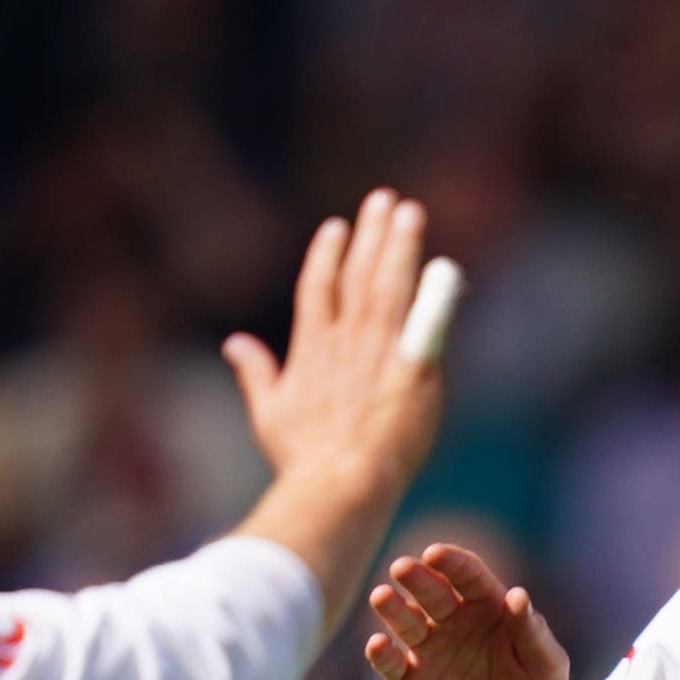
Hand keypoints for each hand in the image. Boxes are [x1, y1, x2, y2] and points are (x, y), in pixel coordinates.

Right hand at [224, 187, 446, 500]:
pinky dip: (431, 292)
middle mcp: (344, 339)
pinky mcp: (411, 367)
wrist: (340, 481)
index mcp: (311, 348)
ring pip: (388, 283)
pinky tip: (444, 267)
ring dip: (399, 245)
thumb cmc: (304, 459)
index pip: (317, 286)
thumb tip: (235, 343)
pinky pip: (424, 321)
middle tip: (385, 198)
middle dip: (371, 234)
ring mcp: (377, 350)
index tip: (337, 226)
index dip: (326, 255)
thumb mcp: (269, 413)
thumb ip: (256, 372)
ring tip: (410, 212)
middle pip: (358, 273)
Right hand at [365, 543, 569, 679]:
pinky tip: (378, 645)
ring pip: (405, 622)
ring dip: (392, 609)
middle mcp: (454, 622)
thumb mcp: (547, 666)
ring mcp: (431, 650)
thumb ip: (533, 632)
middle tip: (403, 568)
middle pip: (431, 592)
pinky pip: (391, 664)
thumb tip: (518, 594)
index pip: (468, 577)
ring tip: (382, 596)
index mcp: (489, 609)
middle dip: (417, 578)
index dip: (452, 563)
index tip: (436, 554)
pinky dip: (381, 654)